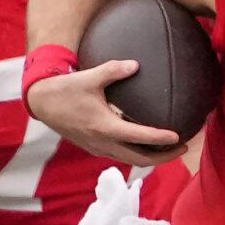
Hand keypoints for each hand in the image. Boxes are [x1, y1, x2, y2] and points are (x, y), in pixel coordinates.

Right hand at [26, 60, 184, 165]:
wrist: (41, 103)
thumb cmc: (65, 89)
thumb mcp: (89, 77)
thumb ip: (113, 70)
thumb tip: (136, 64)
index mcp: (104, 127)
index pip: (140, 137)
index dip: (161, 139)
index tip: (179, 137)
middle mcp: (103, 143)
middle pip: (140, 159)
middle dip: (164, 157)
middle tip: (183, 147)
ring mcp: (98, 148)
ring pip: (131, 160)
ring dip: (152, 158)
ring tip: (170, 149)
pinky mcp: (94, 148)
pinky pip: (121, 156)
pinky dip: (137, 154)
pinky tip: (146, 145)